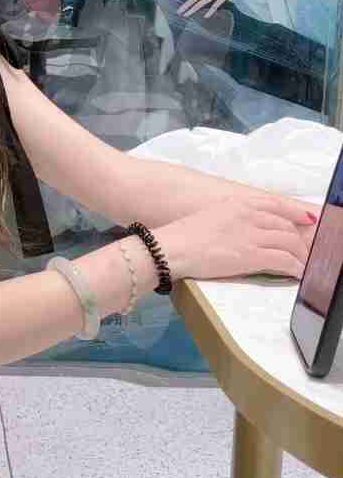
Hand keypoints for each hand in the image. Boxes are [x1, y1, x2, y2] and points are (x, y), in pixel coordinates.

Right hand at [158, 194, 316, 281]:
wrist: (171, 248)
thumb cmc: (184, 236)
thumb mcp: (211, 216)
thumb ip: (233, 219)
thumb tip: (247, 230)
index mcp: (237, 203)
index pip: (276, 204)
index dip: (295, 211)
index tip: (307, 218)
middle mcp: (248, 215)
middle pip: (285, 225)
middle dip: (298, 240)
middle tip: (303, 251)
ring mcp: (251, 234)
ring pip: (289, 243)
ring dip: (299, 256)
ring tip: (301, 265)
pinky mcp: (252, 255)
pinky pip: (283, 260)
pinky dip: (294, 267)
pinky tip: (296, 273)